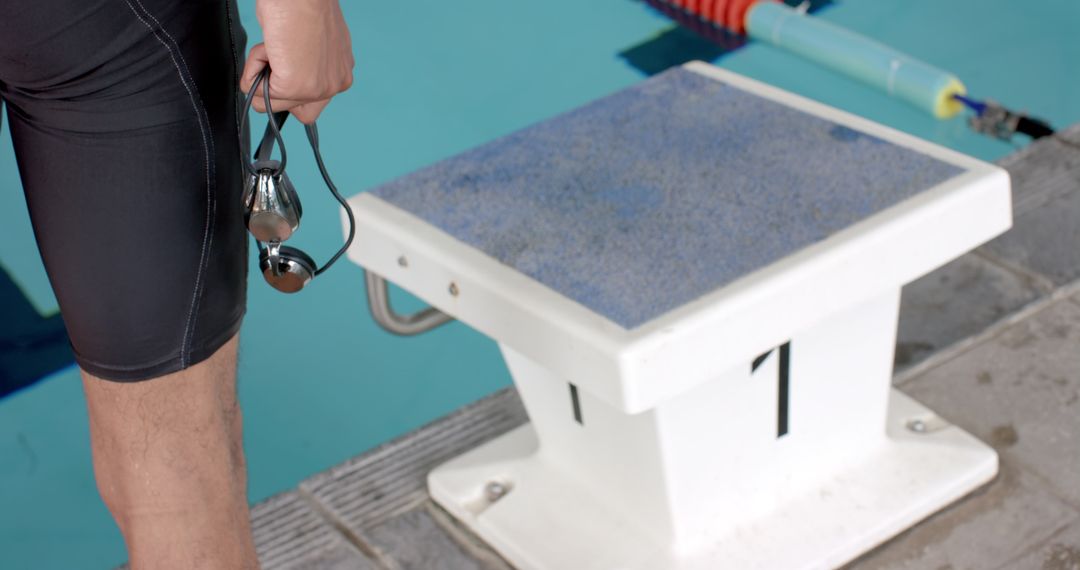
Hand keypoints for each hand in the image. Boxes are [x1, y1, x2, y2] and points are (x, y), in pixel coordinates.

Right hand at [241, 0, 354, 123]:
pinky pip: (257, 92)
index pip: (315, 104)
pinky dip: (253, 68)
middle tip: (277, 61)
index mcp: (341, 72)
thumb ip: (307, 67)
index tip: (283, 70)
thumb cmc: (302, 5)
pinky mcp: (295, 87)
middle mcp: (336, 84)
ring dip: (261, 75)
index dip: (292, 92)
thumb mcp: (312, 44)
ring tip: (272, 47)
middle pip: (298, 112)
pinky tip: (267, 46)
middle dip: (278, 92)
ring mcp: (318, 89)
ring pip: (273, 104)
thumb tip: (283, 79)